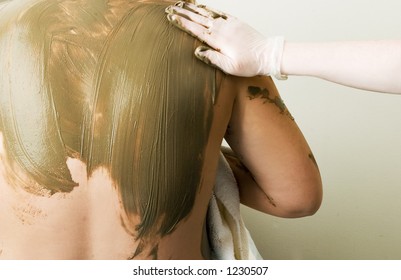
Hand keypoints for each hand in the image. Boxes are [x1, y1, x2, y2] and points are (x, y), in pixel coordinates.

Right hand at [166, 1, 286, 78]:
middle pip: (198, 19)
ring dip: (193, 9)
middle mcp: (222, 29)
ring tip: (182, 4)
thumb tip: (197, 51)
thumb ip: (213, 58)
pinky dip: (208, 8)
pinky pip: (219, 12)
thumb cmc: (249, 64)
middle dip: (183, 13)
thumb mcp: (230, 67)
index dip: (182, 23)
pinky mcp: (236, 22)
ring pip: (207, 13)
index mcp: (218, 40)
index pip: (196, 30)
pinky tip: (202, 7)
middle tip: (171, 9)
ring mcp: (229, 24)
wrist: (268, 54)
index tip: (171, 17)